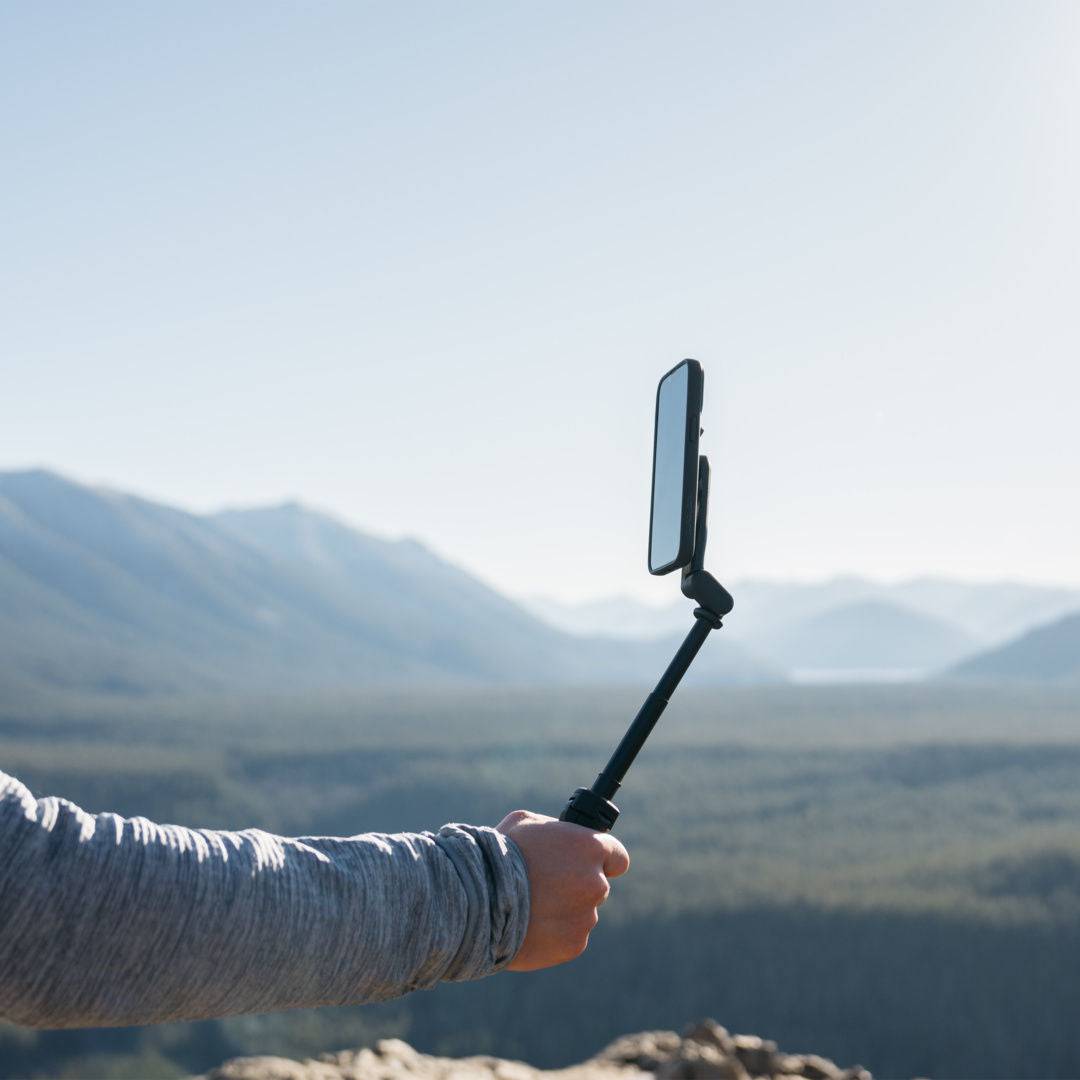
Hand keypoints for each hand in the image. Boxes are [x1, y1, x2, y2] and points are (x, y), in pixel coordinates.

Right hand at [495, 809, 629, 971]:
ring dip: (564, 910)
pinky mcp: (574, 945)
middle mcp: (596, 883)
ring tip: (530, 906)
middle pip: (596, 886)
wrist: (480, 902)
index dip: (602, 860)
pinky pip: (569, 936)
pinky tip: (530, 924)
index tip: (587, 864)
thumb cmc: (499, 855)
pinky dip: (555, 933)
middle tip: (545, 884)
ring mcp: (586, 917)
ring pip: (581, 913)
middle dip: (576, 885)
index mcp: (590, 848)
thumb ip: (553, 830)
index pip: (617, 857)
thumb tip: (558, 837)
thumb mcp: (526, 823)